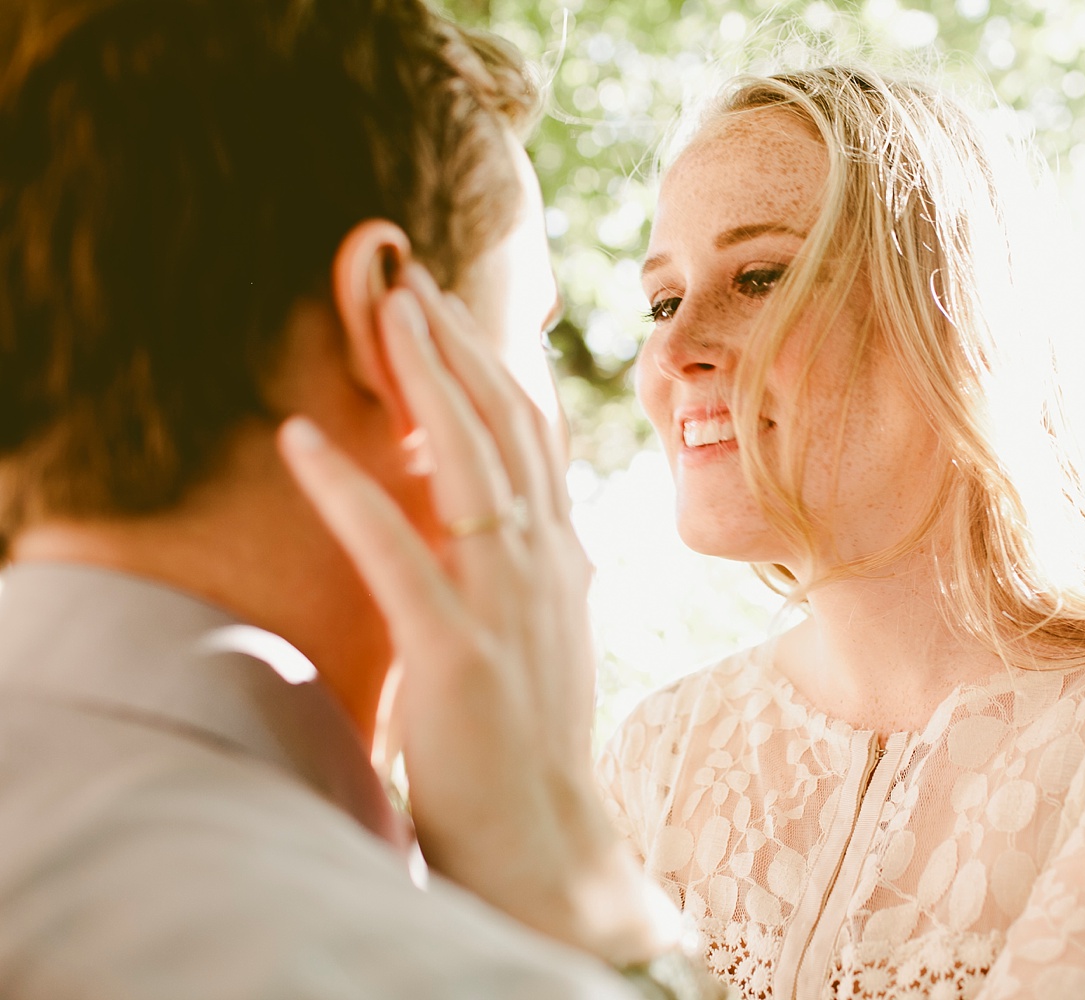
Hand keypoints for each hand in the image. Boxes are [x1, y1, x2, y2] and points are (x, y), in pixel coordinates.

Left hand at [277, 264, 675, 964]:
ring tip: (382, 311)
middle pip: (505, 426)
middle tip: (412, 278)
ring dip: (424, 379)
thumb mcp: (539, 632)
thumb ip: (530, 567)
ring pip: (469, 463)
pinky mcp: (457, 652)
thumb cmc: (530, 743)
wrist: (547, 839)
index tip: (454, 307)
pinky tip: (297, 438)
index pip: (532, 436)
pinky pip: (393, 552)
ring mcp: (507, 602)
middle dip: (458, 345)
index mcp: (561, 557)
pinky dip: (345, 489)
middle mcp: (544, 563)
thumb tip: (518, 518)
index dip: (493, 363)